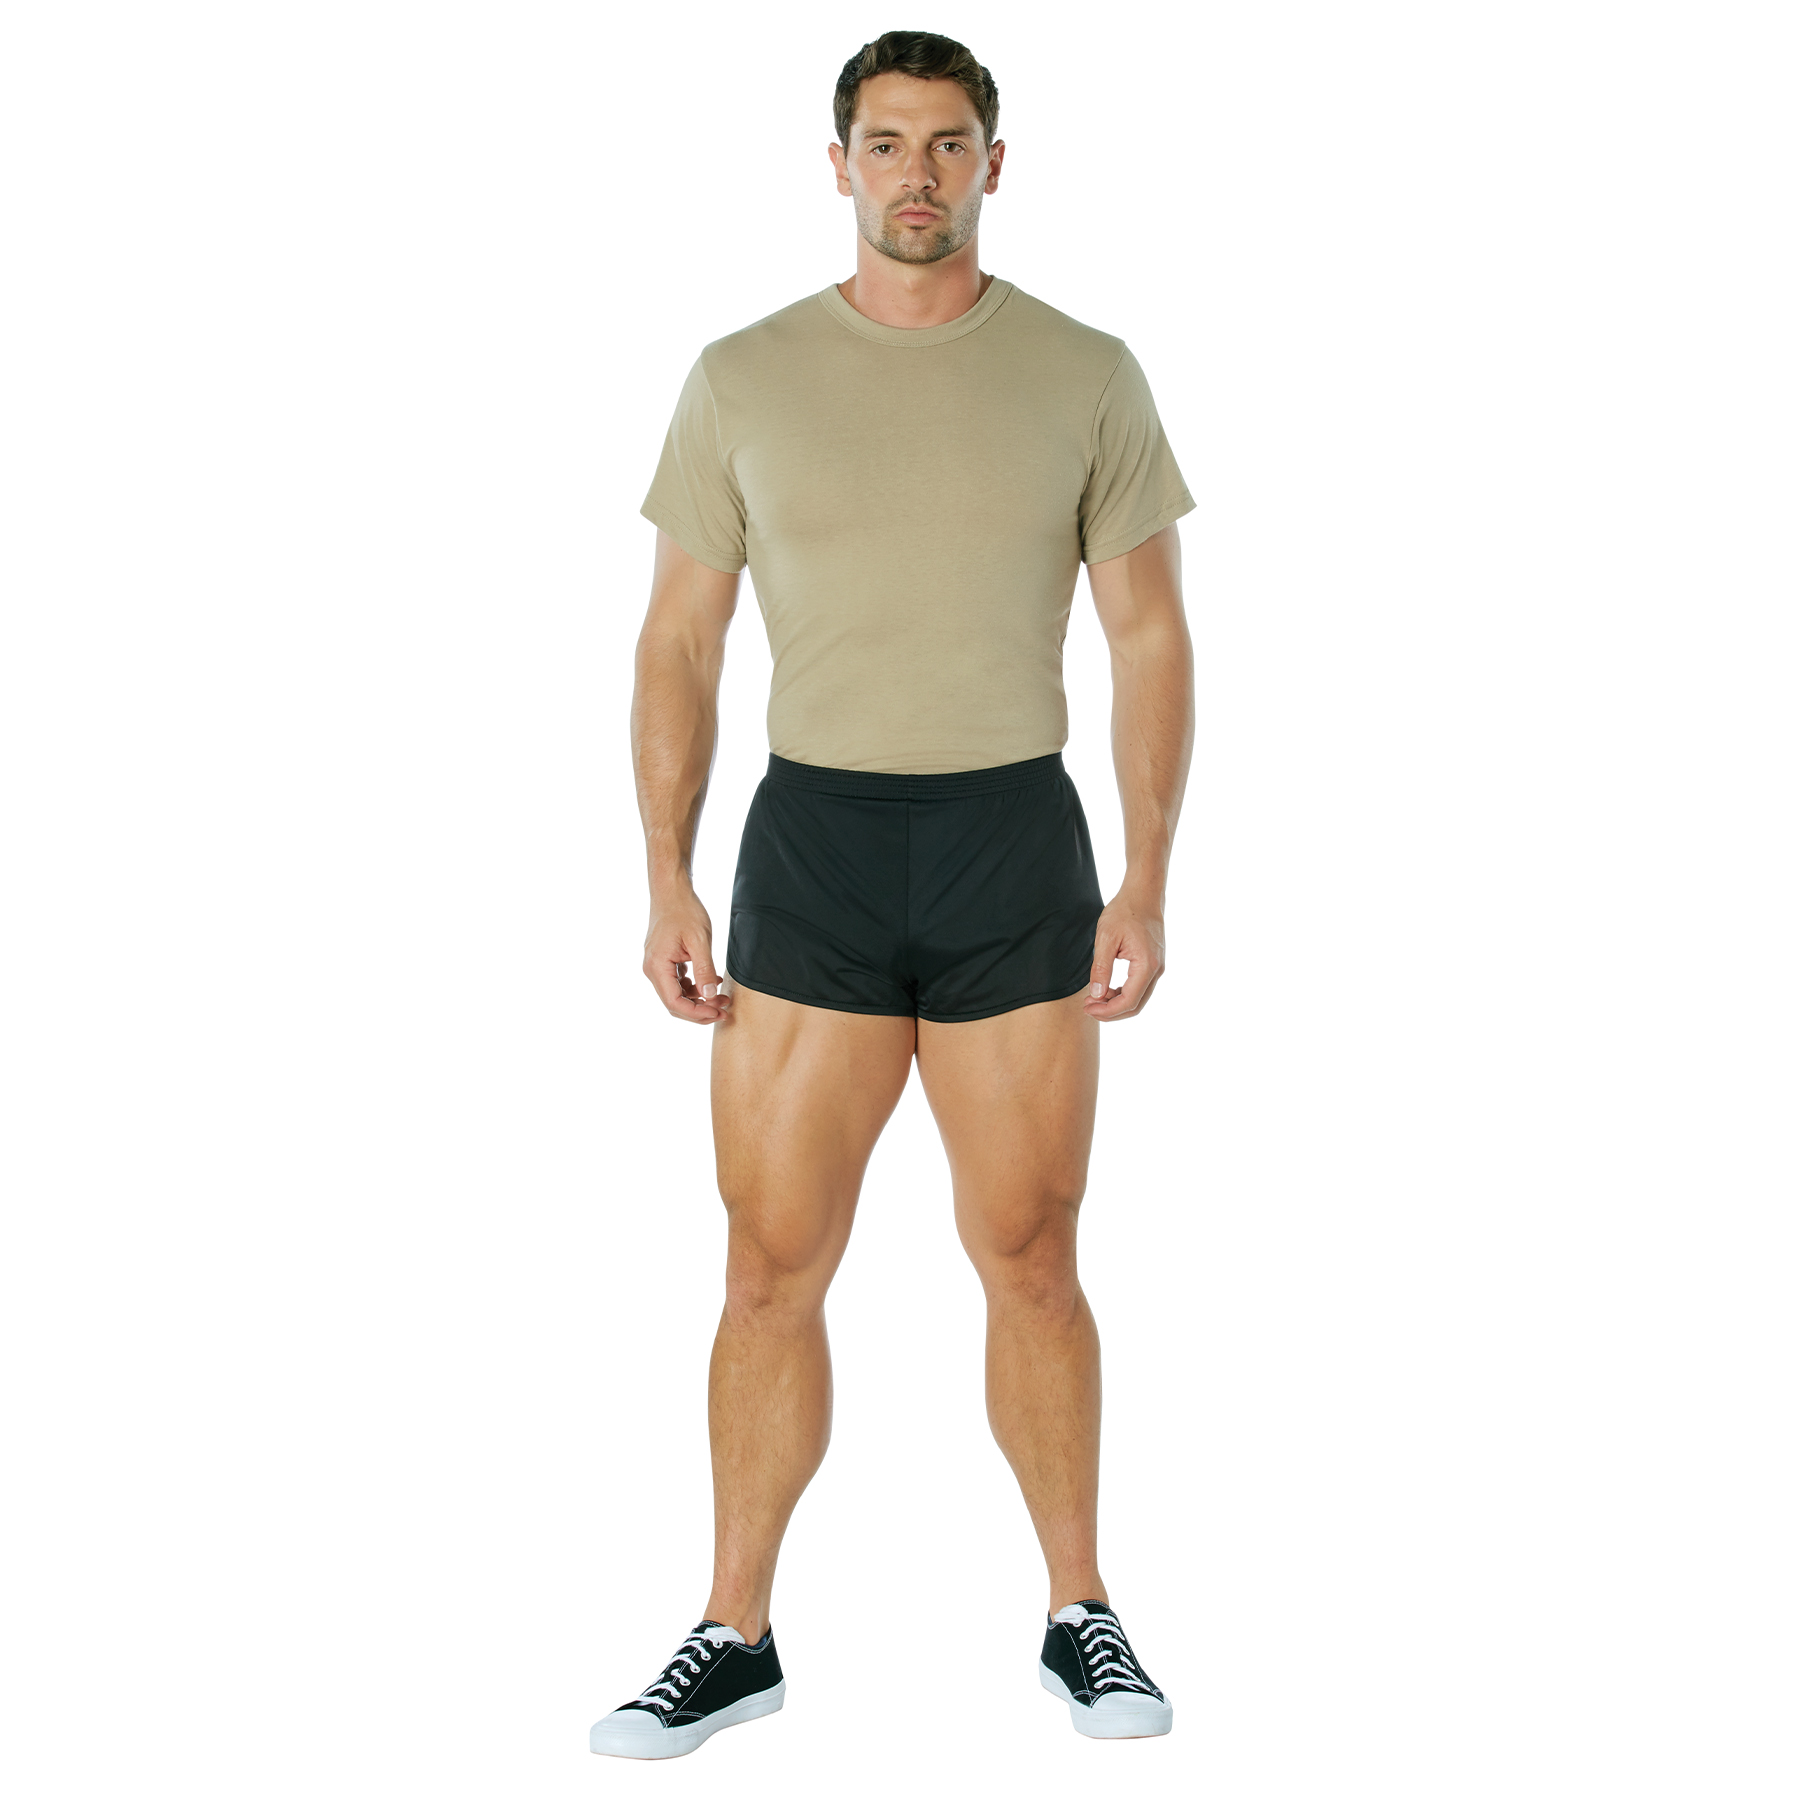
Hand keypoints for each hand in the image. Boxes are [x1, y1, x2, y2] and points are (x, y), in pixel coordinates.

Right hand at [643, 887, 730, 1022]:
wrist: (671, 891)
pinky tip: (712, 981)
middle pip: (674, 1003)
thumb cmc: (684, 910)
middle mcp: (652, 969)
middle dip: (700, 1010)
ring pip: (677, 994)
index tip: (717, 1013)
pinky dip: (694, 987)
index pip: (674, 1003)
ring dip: (699, 999)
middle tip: (724, 1010)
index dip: (697, 1013)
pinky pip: (677, 983)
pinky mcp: (663, 961)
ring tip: (722, 997)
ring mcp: (656, 966)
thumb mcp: (699, 940)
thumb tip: (709, 996)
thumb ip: (704, 969)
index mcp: (657, 966)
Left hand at [1085, 889, 1165, 1020]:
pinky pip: (1140, 988)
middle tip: (1087, 1007)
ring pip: (1139, 999)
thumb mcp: (1106, 938)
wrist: (1143, 894)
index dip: (1107, 1011)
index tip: (1087, 1008)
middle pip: (1136, 1006)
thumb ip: (1101, 968)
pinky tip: (1106, 989)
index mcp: (1146, 965)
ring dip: (1116, 1004)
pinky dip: (1123, 994)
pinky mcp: (1153, 964)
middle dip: (1110, 1012)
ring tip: (1094, 999)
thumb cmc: (1124, 912)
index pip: (1128, 1001)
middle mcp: (1156, 970)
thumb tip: (1097, 995)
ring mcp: (1157, 968)